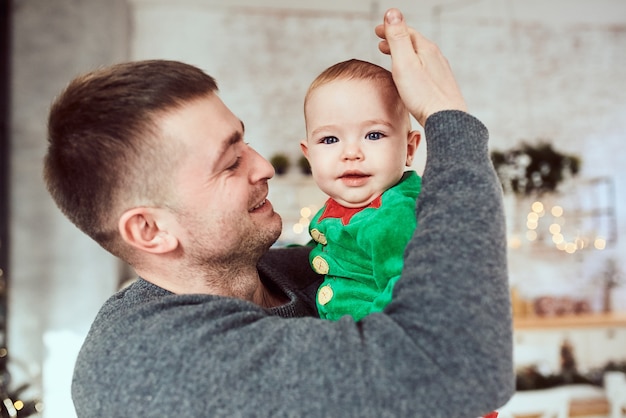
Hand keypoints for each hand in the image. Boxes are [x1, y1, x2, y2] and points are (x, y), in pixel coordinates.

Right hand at [375, 8, 466, 126]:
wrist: (446, 119)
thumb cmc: (423, 95)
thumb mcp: (404, 63)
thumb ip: (397, 38)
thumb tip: (392, 12)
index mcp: (426, 49)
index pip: (406, 31)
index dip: (390, 29)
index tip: (376, 30)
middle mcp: (436, 57)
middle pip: (414, 42)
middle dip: (396, 40)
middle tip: (381, 43)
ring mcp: (440, 71)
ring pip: (420, 55)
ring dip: (405, 53)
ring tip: (393, 57)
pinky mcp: (441, 85)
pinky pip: (425, 68)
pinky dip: (414, 65)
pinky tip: (411, 76)